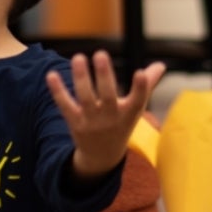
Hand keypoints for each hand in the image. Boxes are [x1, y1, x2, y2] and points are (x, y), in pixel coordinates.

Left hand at [46, 52, 165, 180]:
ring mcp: (92, 121)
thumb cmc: (121, 124)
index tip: (140, 72)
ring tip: (79, 57)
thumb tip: (161, 65)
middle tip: (101, 54)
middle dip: (104, 76)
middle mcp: (111, 118)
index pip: (138, 101)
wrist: (102, 157)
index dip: (140, 88)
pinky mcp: (74, 122)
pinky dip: (58, 91)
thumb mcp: (135, 108)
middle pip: (108, 96)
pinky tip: (51, 74)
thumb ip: (146, 85)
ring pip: (85, 98)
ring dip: (81, 77)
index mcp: (129, 113)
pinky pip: (65, 105)